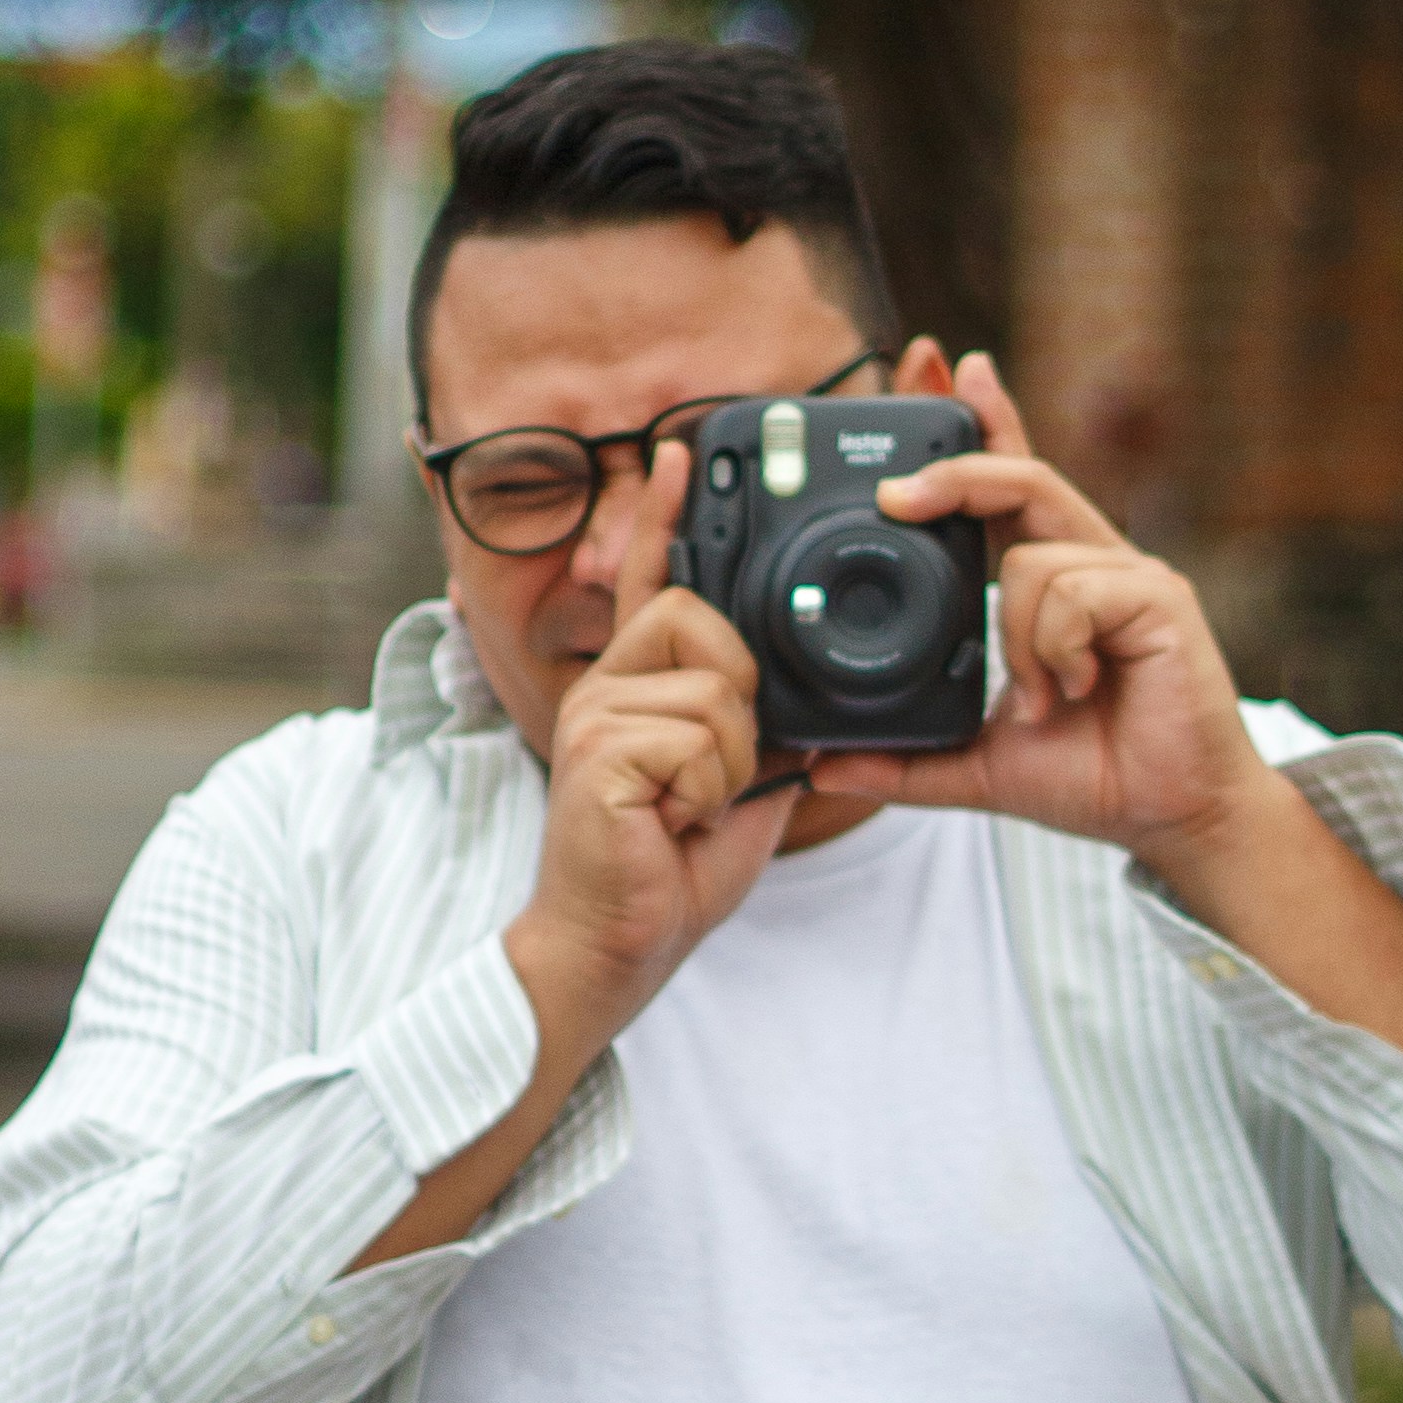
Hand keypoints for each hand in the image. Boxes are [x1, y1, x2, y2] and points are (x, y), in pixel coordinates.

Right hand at [506, 441, 795, 1060]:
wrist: (611, 950)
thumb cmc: (666, 878)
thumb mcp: (736, 795)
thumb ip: (762, 742)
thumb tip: (808, 719)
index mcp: (633, 688)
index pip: (652, 584)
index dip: (667, 516)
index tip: (681, 452)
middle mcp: (605, 688)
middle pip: (703, 622)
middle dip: (739, 699)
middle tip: (711, 774)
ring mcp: (595, 715)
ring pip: (716, 692)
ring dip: (730, 764)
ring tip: (688, 810)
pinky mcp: (598, 750)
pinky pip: (701, 740)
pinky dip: (710, 792)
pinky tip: (672, 823)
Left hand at [811, 356, 1402, 1079]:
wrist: (1171, 821)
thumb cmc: (1094, 778)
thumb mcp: (978, 764)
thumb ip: (906, 758)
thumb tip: (824, 765)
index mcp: (1054, 583)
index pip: (1010, 487)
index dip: (984, 425)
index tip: (947, 371)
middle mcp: (1093, 564)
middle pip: (1020, 478)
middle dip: (957, 465)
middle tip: (892, 495)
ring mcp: (1130, 575)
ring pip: (1030, 557)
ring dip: (1017, 639)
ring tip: (1043, 699)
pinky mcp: (1159, 597)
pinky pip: (1068, 592)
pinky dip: (1053, 649)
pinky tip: (1074, 692)